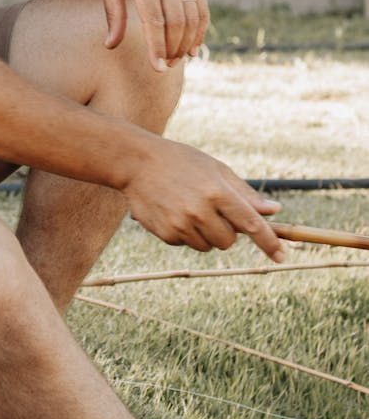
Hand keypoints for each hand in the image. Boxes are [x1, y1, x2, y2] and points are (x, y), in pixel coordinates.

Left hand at [100, 0, 208, 69]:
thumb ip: (113, 15)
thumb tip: (109, 46)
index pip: (154, 20)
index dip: (157, 46)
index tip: (157, 68)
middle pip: (175, 22)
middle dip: (172, 49)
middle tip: (163, 67)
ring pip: (191, 17)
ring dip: (186, 43)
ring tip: (175, 60)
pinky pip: (201, 7)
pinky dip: (200, 29)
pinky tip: (193, 47)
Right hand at [124, 134, 285, 261]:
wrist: (136, 161)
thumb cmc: (181, 161)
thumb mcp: (214, 168)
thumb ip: (244, 193)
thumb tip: (273, 211)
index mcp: (217, 191)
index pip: (251, 224)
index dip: (269, 242)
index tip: (282, 256)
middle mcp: (200, 210)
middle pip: (229, 241)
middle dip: (226, 231)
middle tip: (211, 209)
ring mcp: (181, 224)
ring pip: (208, 246)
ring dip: (205, 233)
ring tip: (189, 207)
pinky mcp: (166, 233)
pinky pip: (186, 244)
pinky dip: (185, 233)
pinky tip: (173, 210)